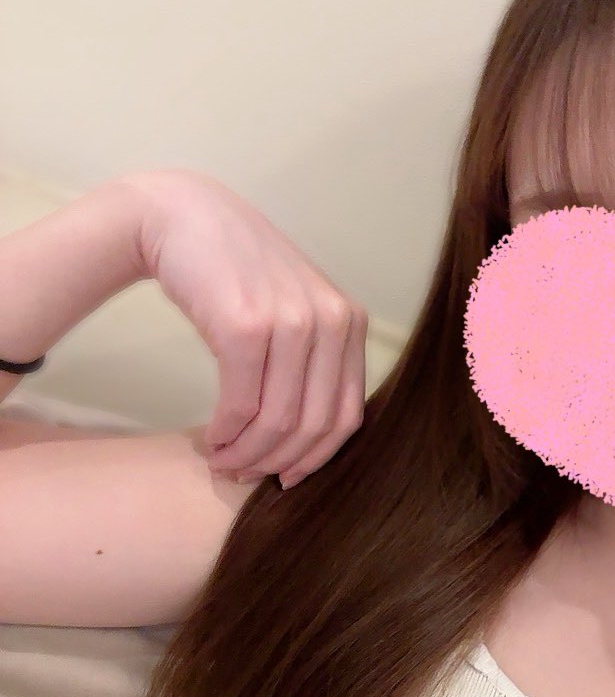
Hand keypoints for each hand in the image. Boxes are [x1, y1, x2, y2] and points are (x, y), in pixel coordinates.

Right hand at [124, 168, 367, 487]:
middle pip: (314, 426)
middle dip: (277, 463)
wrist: (182, 217)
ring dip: (247, 453)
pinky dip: (226, 432)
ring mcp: (291, 321)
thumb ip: (310, 365)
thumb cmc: (235, 273)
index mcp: (349, 324)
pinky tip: (211, 439)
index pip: (347, 416)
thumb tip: (304, 446)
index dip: (316, 459)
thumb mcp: (292, 311)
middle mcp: (330, 321)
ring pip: (278, 421)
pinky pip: (242, 403)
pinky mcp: (247, 326)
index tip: (286, 479)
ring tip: (222, 461)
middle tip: (244, 474)